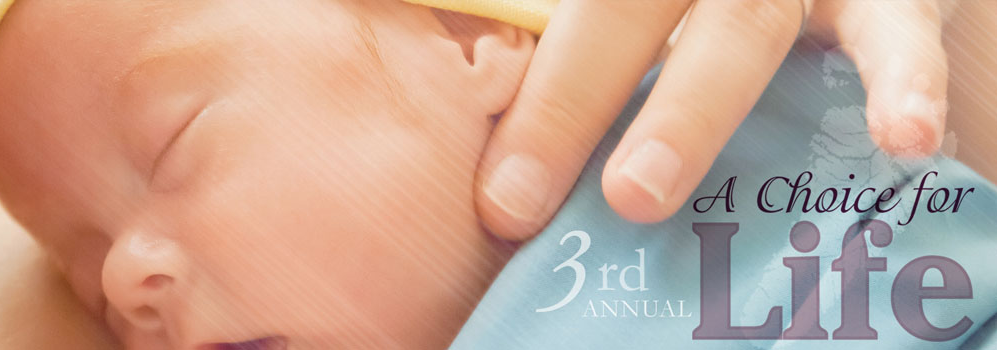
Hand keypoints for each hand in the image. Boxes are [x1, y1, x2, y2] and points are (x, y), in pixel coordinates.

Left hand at [474, 0, 953, 240]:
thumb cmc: (699, 11)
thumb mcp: (650, 16)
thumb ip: (590, 49)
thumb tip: (515, 163)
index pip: (573, 20)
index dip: (535, 104)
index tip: (503, 197)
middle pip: (621, 15)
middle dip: (573, 105)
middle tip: (519, 201)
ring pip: (739, 25)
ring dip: (685, 112)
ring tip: (637, 193)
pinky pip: (900, 28)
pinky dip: (904, 80)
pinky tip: (903, 140)